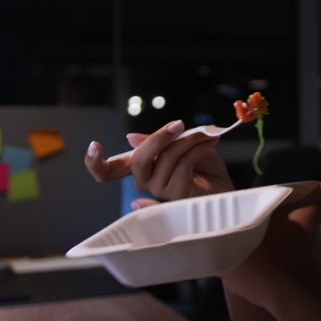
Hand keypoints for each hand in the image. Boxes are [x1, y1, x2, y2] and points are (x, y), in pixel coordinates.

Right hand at [84, 119, 234, 200]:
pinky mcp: (178, 195)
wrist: (226, 186)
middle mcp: (145, 181)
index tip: (95, 145)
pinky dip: (199, 149)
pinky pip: (184, 165)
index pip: (107, 172)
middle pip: (139, 159)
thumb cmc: (204, 166)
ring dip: (191, 140)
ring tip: (207, 135)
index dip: (95, 163)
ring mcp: (160, 191)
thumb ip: (160, 140)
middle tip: (180, 124)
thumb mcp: (181, 143)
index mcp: (142, 167)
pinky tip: (210, 143)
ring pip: (168, 157)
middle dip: (159, 137)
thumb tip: (130, 138)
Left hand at [222, 172, 320, 309]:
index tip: (269, 216)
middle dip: (251, 231)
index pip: (241, 212)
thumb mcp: (312, 214)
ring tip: (269, 250)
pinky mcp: (233, 287)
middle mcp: (226, 243)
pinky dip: (250, 271)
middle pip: (237, 232)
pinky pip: (238, 275)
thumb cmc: (297, 246)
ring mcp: (227, 268)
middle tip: (271, 232)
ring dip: (248, 251)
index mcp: (240, 222)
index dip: (255, 212)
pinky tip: (265, 269)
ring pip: (235, 253)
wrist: (294, 288)